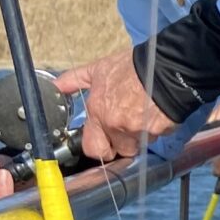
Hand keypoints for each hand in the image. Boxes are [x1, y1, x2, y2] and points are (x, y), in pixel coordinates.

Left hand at [57, 45, 174, 164]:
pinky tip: (156, 113)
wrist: (164, 67)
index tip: (104, 140)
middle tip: (125, 132)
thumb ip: (74, 81)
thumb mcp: (98, 69)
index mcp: (99, 114)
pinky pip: (155, 137)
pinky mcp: (159, 132)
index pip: (93, 148)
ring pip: (138, 145)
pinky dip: (156, 128)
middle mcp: (116, 126)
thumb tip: (55, 86)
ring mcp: (139, 131)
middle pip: (118, 152)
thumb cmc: (131, 67)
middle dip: (121, 146)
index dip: (99, 146)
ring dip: (140, 136)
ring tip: (143, 116)